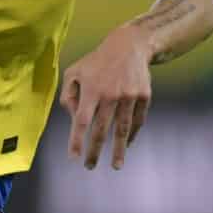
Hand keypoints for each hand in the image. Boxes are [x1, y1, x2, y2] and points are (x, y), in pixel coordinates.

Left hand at [60, 25, 152, 170]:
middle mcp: (110, 94)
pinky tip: (128, 144)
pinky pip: (138, 120)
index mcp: (91, 89)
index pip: (81, 121)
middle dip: (95, 151)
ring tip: (116, 165)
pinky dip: (133, 134)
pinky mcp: (144, 96)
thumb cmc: (96, 62)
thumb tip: (73, 120)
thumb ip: (68, 96)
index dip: (77, 141)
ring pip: (123, 129)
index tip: (74, 158)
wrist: (129, 45)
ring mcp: (129, 96)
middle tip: (90, 166)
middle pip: (102, 130)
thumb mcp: (74, 72)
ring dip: (119, 150)